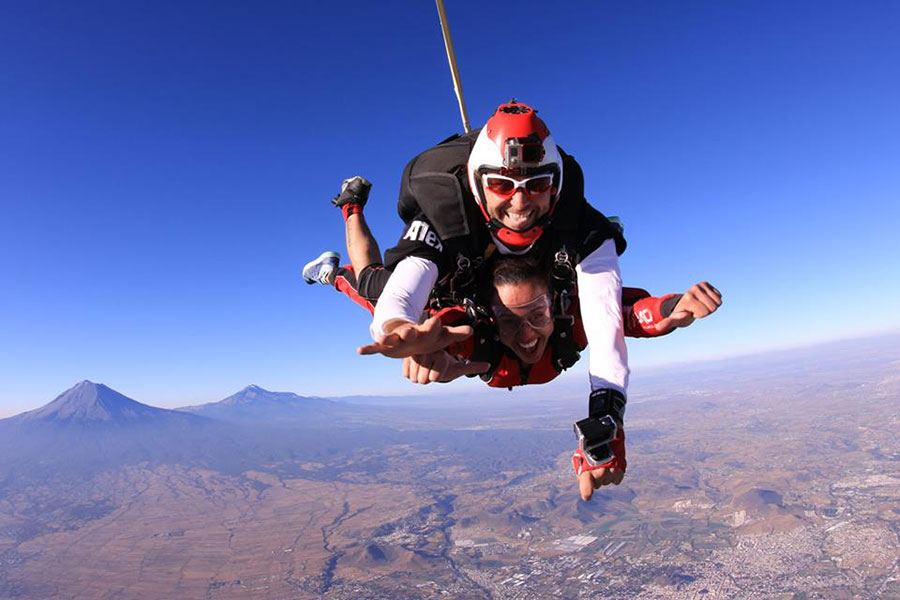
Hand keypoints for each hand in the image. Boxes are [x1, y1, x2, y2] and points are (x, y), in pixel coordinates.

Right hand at [357, 316, 473, 357]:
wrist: (409, 335)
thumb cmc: (427, 337)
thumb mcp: (441, 337)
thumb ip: (455, 334)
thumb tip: (472, 330)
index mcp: (424, 331)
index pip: (430, 327)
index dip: (433, 325)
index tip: (436, 321)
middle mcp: (409, 334)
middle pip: (409, 332)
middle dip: (408, 331)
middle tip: (409, 331)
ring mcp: (396, 339)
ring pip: (391, 338)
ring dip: (386, 339)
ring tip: (381, 340)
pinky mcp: (386, 346)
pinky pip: (376, 347)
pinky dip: (368, 349)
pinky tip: (359, 351)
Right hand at [402, 351, 490, 383]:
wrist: (427, 352)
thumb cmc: (443, 361)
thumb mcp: (456, 366)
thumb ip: (471, 366)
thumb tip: (488, 366)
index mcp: (441, 352)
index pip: (436, 374)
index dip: (437, 376)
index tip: (437, 374)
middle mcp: (427, 350)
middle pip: (424, 379)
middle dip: (427, 378)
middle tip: (430, 371)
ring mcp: (414, 353)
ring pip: (415, 377)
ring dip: (419, 376)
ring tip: (423, 368)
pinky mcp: (403, 356)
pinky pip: (407, 374)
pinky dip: (410, 373)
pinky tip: (415, 366)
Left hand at [572, 429, 626, 500]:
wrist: (605, 433)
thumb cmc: (590, 446)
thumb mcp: (581, 457)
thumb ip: (581, 471)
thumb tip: (584, 480)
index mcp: (589, 470)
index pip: (587, 486)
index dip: (587, 492)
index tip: (587, 496)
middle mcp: (600, 473)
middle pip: (597, 485)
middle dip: (596, 478)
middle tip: (595, 465)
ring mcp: (611, 472)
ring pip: (607, 482)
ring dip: (605, 475)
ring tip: (604, 461)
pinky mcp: (620, 470)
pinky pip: (616, 479)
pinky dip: (615, 474)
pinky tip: (612, 464)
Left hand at [655, 281, 721, 332]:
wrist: (683, 304)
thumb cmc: (680, 314)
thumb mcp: (675, 320)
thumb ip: (667, 323)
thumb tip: (657, 327)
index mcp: (689, 297)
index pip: (706, 311)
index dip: (700, 314)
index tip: (691, 312)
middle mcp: (695, 289)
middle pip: (713, 307)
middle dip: (706, 311)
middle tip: (696, 309)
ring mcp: (701, 285)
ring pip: (718, 301)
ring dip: (710, 306)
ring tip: (699, 305)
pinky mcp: (706, 283)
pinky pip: (719, 296)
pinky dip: (714, 300)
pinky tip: (704, 300)